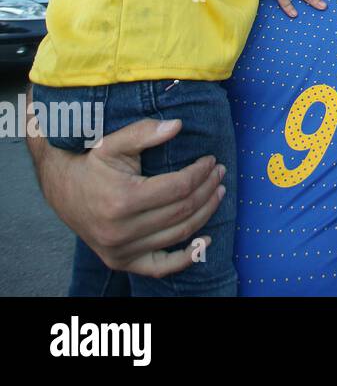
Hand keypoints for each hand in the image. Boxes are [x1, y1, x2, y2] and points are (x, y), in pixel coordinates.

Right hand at [32, 119, 225, 276]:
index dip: (201, 173)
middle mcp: (121, 230)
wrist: (63, 190)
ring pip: (179, 233)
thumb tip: (178, 125)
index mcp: (122, 200)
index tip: (211, 160)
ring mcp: (121, 250)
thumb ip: (145, 132)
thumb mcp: (113, 143)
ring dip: (205, 213)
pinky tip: (206, 241)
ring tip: (217, 193)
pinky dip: (186, 257)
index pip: (179, 187)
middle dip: (207, 189)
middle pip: (183, 210)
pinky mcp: (121, 261)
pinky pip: (161, 267)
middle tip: (219, 173)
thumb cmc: (92, 164)